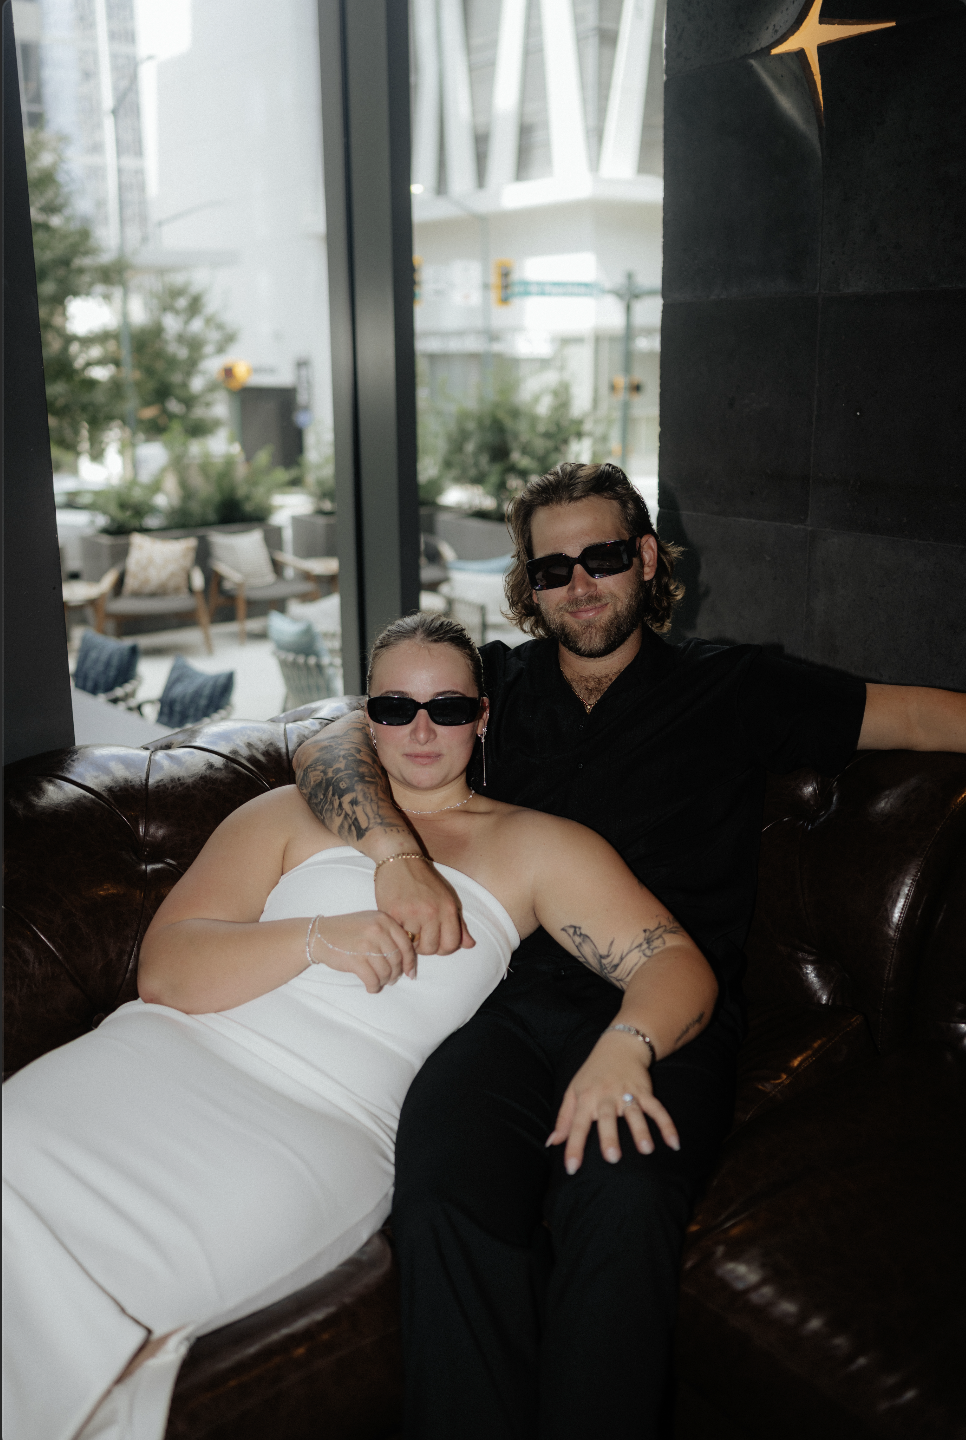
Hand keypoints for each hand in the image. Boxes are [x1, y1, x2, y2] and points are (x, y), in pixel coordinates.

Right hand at [310, 911, 416, 992]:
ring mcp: (366, 944)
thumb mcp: (370, 922)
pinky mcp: (356, 959)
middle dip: (396, 974)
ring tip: (378, 982)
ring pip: (386, 971)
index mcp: (384, 919)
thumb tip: (407, 961)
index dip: (410, 962)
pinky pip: (372, 979)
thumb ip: (388, 935)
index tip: (410, 973)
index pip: (406, 944)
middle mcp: (377, 930)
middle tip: (391, 979)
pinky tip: (371, 987)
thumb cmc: (347, 931)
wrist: (319, 935)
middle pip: (397, 959)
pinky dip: (373, 986)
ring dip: (384, 981)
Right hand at [373, 860, 474, 955]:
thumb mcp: (447, 899)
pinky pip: (398, 936)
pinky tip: (398, 921)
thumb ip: (459, 924)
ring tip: (407, 926)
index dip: (442, 948)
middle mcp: (433, 912)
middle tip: (417, 934)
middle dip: (424, 946)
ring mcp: (413, 913)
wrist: (401, 860)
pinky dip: (398, 932)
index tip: (434, 941)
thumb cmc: (425, 881)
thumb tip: (471, 945)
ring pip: (413, 945)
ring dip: (410, 940)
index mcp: (449, 909)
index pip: (451, 944)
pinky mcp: (394, 913)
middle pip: (432, 948)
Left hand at [546, 1031, 679, 1173]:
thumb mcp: (573, 1091)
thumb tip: (552, 1143)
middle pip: (607, 1118)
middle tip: (612, 1158)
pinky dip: (667, 1125)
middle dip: (610, 1137)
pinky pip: (657, 1109)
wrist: (618, 1046)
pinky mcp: (645, 1091)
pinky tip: (674, 1144)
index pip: (577, 1125)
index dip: (573, 1146)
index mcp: (586, 1098)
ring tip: (646, 1149)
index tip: (572, 1168)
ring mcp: (627, 1093)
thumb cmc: (592, 1074)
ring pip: (634, 1113)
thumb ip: (564, 1118)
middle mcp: (606, 1096)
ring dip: (641, 1130)